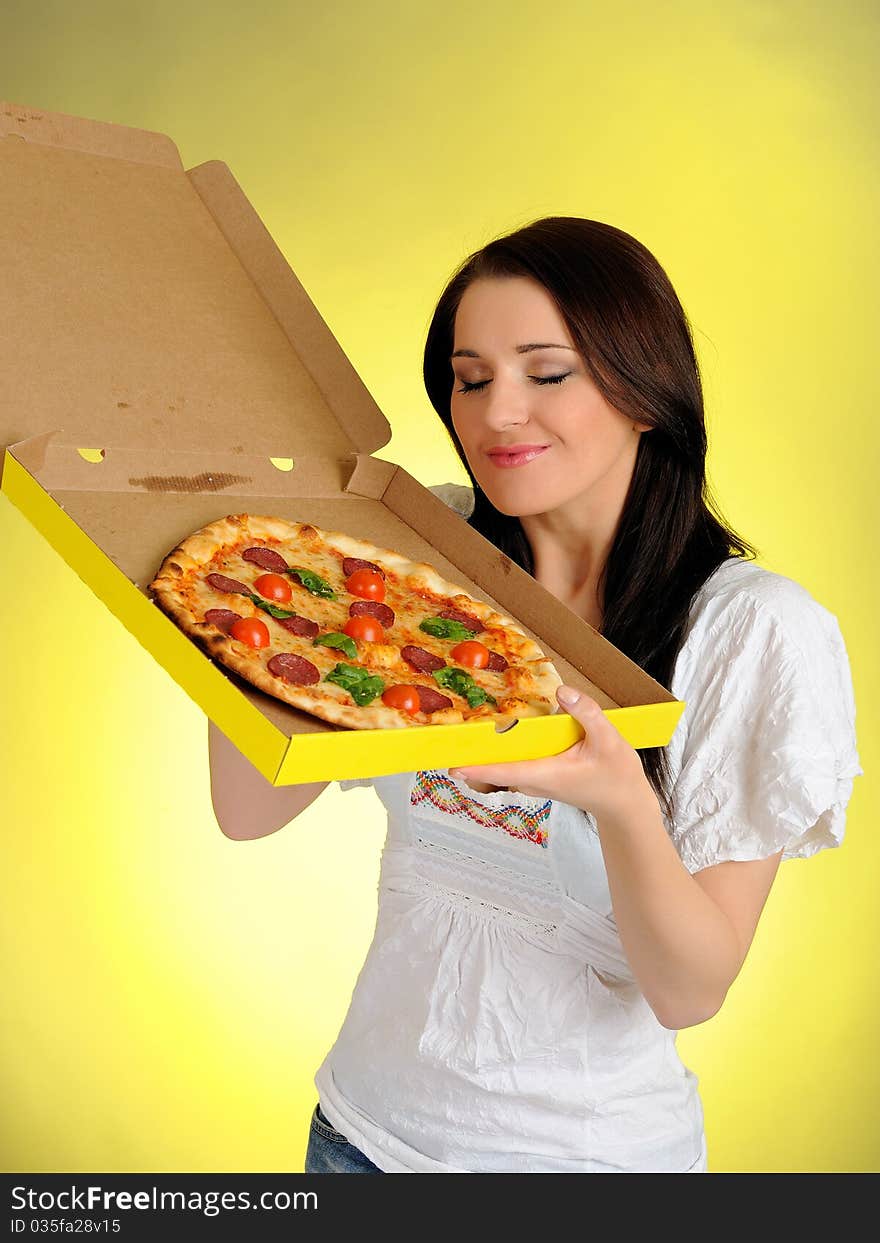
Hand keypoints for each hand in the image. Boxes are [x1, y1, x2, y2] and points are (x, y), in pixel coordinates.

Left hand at [450, 686, 654, 823]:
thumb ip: (586, 713)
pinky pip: (513, 764)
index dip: (476, 768)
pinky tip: (497, 733)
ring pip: (502, 767)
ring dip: (484, 752)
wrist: (624, 804)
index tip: (451, 765)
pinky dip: (502, 752)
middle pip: (494, 768)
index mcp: (546, 774)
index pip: (503, 771)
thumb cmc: (617, 776)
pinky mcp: (539, 777)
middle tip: (444, 734)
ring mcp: (535, 782)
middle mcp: (534, 781)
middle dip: (470, 754)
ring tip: (462, 729)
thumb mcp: (609, 740)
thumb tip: (562, 691)